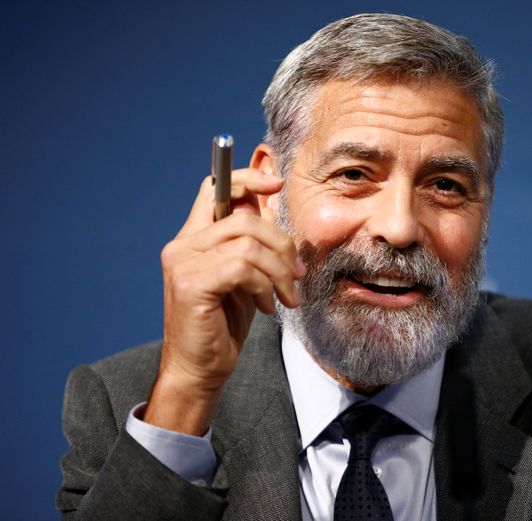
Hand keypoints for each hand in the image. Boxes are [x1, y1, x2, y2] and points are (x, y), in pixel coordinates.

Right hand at [143, 168, 304, 434]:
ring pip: (248, 243)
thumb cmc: (223, 324)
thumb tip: (273, 211)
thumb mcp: (244, 277)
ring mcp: (183, 263)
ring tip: (286, 296)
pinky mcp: (191, 283)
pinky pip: (243, 267)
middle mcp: (183, 245)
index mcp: (194, 238)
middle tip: (297, 274)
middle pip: (243, 216)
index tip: (278, 184)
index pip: (215, 187)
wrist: (200, 369)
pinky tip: (267, 306)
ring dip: (279, 271)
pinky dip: (265, 286)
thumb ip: (251, 245)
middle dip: (282, 243)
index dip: (248, 178)